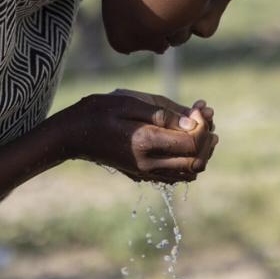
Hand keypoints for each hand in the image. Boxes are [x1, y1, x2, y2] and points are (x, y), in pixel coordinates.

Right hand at [57, 91, 217, 183]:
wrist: (72, 134)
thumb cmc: (98, 112)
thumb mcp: (129, 103)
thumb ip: (163, 114)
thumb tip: (194, 123)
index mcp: (146, 143)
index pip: (193, 143)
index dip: (203, 126)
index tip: (199, 107)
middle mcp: (149, 164)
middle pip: (197, 161)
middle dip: (207, 138)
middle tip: (204, 115)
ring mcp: (147, 172)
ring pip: (190, 172)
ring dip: (201, 150)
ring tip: (197, 125)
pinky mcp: (144, 174)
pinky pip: (177, 174)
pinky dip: (188, 159)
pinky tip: (183, 137)